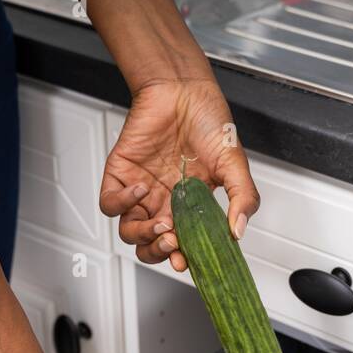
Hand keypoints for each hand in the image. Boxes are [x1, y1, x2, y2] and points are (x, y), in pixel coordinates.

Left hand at [100, 77, 259, 271]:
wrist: (183, 89)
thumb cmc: (208, 122)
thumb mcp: (235, 164)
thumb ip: (242, 198)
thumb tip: (239, 231)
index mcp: (189, 207)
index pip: (181, 245)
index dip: (182, 258)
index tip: (189, 263)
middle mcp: (163, 202)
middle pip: (151, 246)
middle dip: (160, 252)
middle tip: (174, 243)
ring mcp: (140, 191)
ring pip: (129, 231)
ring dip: (143, 236)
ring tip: (162, 225)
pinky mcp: (121, 175)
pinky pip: (110, 203)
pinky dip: (122, 204)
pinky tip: (143, 189)